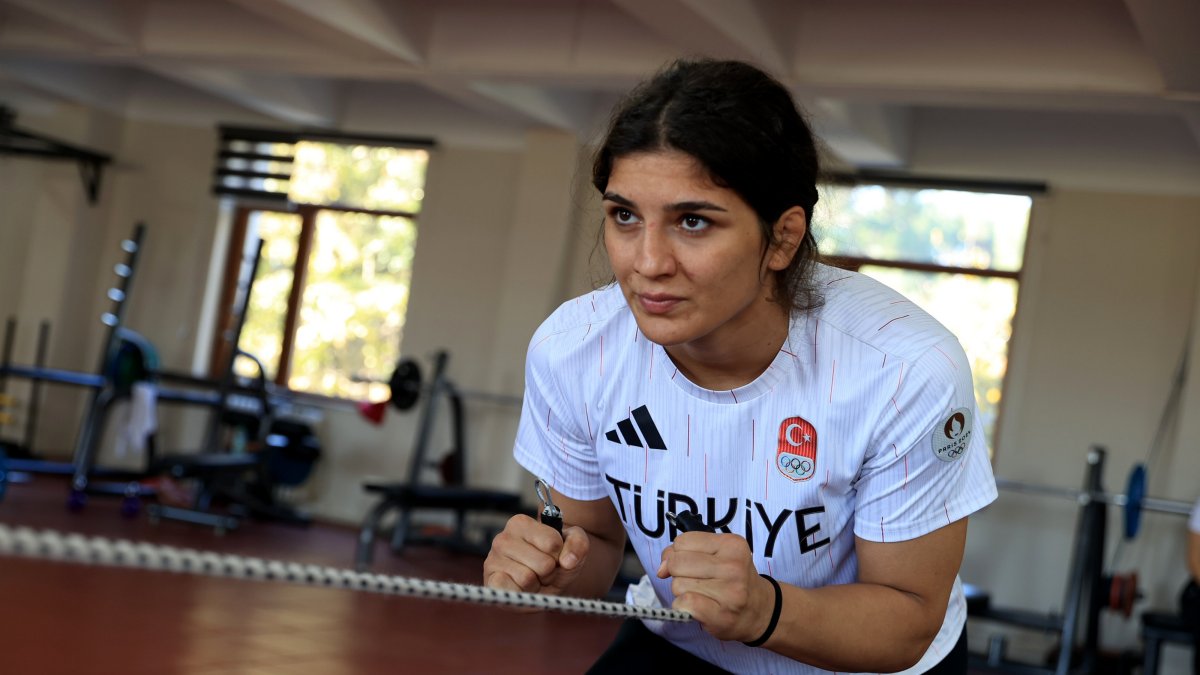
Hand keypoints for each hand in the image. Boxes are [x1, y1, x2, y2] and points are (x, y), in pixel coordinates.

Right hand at [483, 514, 589, 597]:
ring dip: (537, 585)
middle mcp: (503, 538)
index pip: (552, 543)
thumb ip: (579, 544)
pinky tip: (521, 588)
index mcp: (521, 523)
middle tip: (543, 571)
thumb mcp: (574, 547)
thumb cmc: (556, 561)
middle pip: (543, 563)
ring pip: (528, 578)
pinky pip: (512, 591)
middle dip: (549, 572)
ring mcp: (493, 560)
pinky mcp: (490, 582)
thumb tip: (568, 561)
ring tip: (533, 580)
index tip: (553, 555)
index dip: (560, 555)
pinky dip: (523, 594)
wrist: (542, 584)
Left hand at [657, 532, 774, 641]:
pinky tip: (698, 607)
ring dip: (682, 592)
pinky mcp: (721, 615)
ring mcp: (729, 592)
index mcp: (731, 544)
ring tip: (703, 594)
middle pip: (677, 563)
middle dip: (678, 573)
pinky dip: (683, 606)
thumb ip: (685, 552)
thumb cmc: (733, 580)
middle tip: (696, 580)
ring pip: (678, 584)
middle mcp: (733, 566)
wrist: (760, 610)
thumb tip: (662, 567)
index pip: (682, 541)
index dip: (678, 553)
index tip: (690, 563)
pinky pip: (684, 603)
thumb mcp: (717, 555)